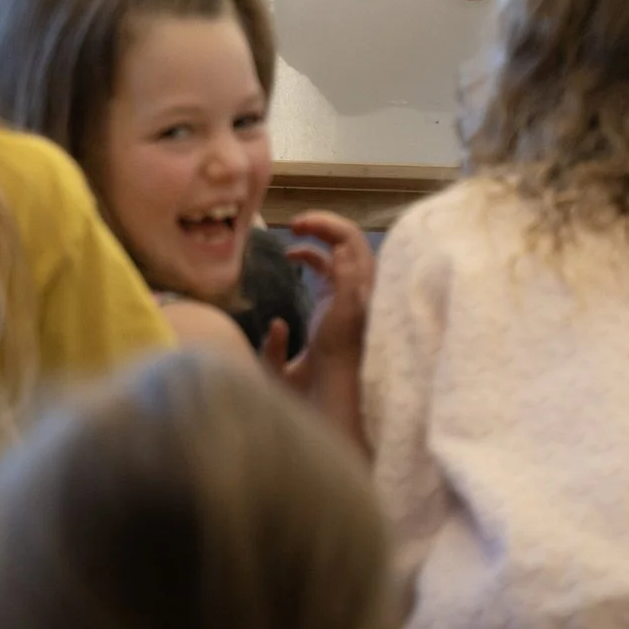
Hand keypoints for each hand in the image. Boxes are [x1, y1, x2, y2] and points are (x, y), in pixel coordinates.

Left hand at [276, 211, 375, 449]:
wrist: (326, 406)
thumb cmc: (311, 395)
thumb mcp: (283, 368)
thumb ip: (273, 348)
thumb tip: (275, 323)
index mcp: (340, 308)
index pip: (338, 263)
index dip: (316, 248)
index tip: (289, 247)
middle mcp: (352, 297)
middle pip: (351, 246)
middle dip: (326, 227)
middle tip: (295, 223)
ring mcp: (355, 297)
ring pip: (355, 244)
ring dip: (329, 226)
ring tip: (300, 222)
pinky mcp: (351, 300)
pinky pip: (352, 260)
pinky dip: (334, 243)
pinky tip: (303, 243)